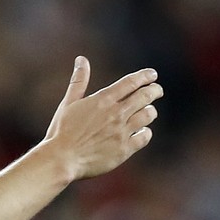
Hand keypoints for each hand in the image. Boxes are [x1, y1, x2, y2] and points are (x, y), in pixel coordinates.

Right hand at [42, 56, 161, 180]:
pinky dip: (146, 132)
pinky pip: (144, 137)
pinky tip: (143, 132)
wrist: (63, 159)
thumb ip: (78, 81)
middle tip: (157, 90)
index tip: (153, 75)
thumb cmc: (62, 131)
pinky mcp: (124, 150)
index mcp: (103, 100)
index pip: (131, 82)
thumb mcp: (69, 103)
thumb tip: (81, 59)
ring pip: (148, 115)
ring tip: (149, 111)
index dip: (144, 76)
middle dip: (154, 91)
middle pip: (145, 96)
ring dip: (150, 111)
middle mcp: (116, 114)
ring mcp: (122, 132)